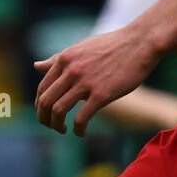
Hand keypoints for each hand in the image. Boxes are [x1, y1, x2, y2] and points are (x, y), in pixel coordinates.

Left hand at [34, 25, 161, 135]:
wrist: (140, 43)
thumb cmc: (113, 46)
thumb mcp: (81, 49)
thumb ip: (58, 60)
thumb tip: (36, 65)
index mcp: (64, 59)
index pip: (42, 88)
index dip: (41, 106)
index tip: (48, 114)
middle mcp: (71, 70)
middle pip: (45, 101)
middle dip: (44, 119)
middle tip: (52, 126)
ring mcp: (85, 82)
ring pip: (58, 111)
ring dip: (56, 126)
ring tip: (63, 130)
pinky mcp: (101, 94)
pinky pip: (81, 118)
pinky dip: (78, 130)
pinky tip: (81, 132)